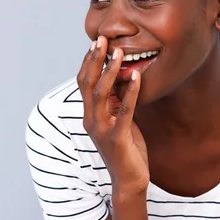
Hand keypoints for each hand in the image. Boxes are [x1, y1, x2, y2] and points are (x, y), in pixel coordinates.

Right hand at [77, 36, 149, 196]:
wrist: (129, 180)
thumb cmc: (126, 147)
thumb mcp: (119, 119)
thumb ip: (115, 101)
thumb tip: (120, 76)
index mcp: (90, 114)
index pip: (84, 82)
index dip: (88, 62)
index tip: (96, 42)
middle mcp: (91, 120)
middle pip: (87, 84)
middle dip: (94, 60)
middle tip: (102, 39)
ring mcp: (102, 129)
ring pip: (101, 94)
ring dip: (109, 71)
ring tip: (119, 52)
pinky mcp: (117, 138)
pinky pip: (124, 111)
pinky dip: (129, 92)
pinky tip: (136, 77)